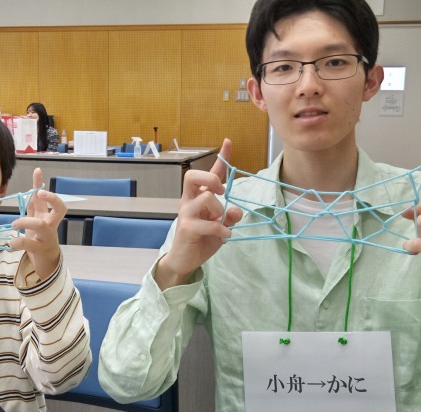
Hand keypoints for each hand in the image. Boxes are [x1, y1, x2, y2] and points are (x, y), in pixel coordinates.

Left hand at [9, 168, 65, 279]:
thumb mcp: (36, 222)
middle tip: (39, 194)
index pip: (46, 197)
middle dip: (51, 199)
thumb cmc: (40, 239)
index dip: (41, 184)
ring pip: (41, 225)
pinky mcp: (41, 249)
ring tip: (14, 225)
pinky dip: (18, 241)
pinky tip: (11, 242)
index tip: (37, 171)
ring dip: (25, 222)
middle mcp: (50, 225)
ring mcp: (47, 237)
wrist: (47, 261)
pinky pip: (29, 243)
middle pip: (59, 209)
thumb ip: (33, 209)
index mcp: (47, 216)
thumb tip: (28, 192)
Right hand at [155, 138, 242, 289]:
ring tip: (222, 224)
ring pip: (206, 198)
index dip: (220, 158)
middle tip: (221, 192)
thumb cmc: (201, 240)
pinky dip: (221, 229)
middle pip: (193, 176)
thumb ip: (229, 216)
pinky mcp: (187, 228)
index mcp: (197, 197)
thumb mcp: (221, 226)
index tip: (228, 142)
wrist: (184, 261)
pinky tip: (224, 236)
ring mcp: (186, 214)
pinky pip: (210, 223)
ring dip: (220, 211)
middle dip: (211, 178)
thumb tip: (235, 210)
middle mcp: (189, 201)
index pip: (209, 173)